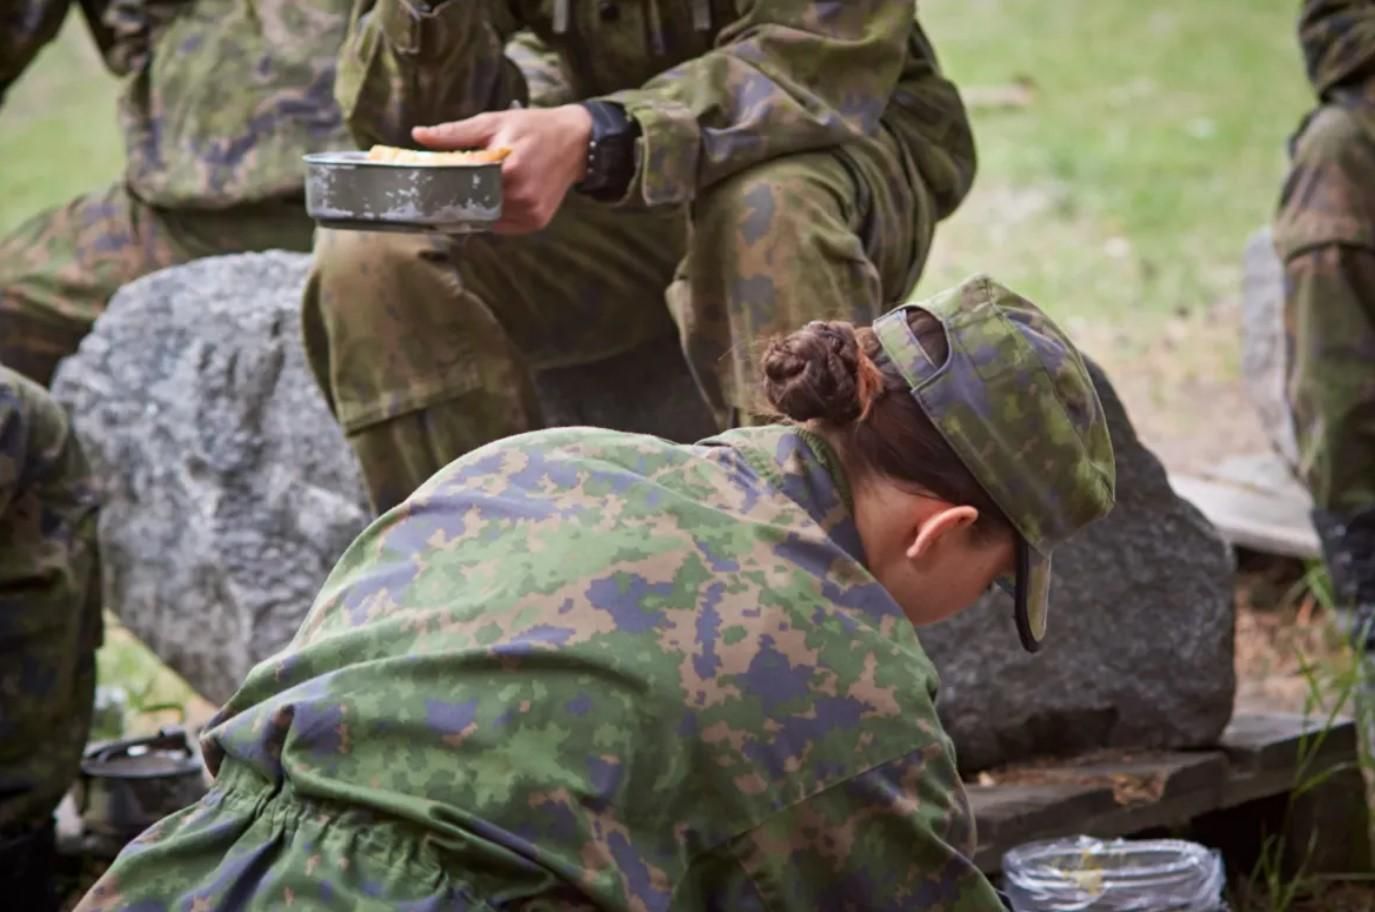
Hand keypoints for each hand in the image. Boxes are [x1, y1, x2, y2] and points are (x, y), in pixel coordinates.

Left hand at [413, 105, 592, 234]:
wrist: (575, 142)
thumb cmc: (532, 128)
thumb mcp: (493, 123)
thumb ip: (455, 133)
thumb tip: (418, 135)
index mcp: (509, 170)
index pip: (463, 186)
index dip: (443, 186)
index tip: (427, 185)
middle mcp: (522, 197)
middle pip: (474, 205)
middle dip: (460, 197)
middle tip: (449, 186)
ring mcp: (531, 212)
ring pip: (487, 218)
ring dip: (478, 207)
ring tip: (478, 187)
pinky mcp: (536, 222)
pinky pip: (503, 225)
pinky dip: (494, 213)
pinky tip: (497, 196)